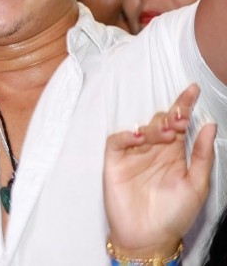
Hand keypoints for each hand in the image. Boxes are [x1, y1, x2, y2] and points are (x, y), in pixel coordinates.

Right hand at [103, 83, 215, 259]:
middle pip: (161, 123)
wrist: (149, 236)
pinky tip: (139, 137)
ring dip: (155, 127)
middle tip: (180, 120)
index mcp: (174, 154)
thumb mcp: (196, 185)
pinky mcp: (115, 162)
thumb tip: (210, 126)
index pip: (180, 125)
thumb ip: (202, 155)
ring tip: (166, 132)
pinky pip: (118, 141)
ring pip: (142, 129)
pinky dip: (127, 136)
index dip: (185, 106)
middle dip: (171, 117)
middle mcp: (154, 150)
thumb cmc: (174, 214)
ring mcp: (134, 155)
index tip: (193, 90)